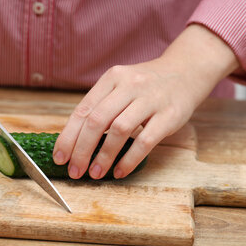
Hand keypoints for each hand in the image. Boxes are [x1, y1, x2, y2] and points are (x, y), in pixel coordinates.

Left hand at [52, 24, 239, 178]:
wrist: (186, 71)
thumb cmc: (146, 85)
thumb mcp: (121, 85)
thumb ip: (101, 106)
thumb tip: (74, 139)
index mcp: (112, 78)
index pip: (83, 110)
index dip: (68, 136)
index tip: (59, 156)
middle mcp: (129, 85)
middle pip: (97, 121)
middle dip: (81, 149)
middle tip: (74, 170)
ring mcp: (150, 99)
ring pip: (119, 130)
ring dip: (103, 156)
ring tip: (94, 173)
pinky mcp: (169, 115)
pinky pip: (145, 141)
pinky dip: (129, 159)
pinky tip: (119, 171)